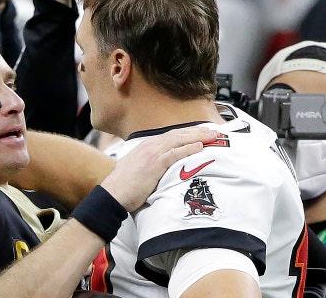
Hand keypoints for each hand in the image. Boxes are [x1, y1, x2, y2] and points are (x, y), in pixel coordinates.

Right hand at [101, 127, 217, 211]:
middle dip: (197, 132)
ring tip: (212, 136)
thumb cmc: (123, 187)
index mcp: (146, 146)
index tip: (200, 132)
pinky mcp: (154, 163)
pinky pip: (175, 153)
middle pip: (178, 134)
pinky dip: (188, 149)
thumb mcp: (136, 170)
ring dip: (198, 137)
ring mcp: (152, 153)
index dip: (187, 133)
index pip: (171, 136)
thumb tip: (160, 169)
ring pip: (179, 140)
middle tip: (213, 131)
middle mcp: (149, 146)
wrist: (112, 195)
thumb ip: (149, 165)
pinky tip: (200, 147)